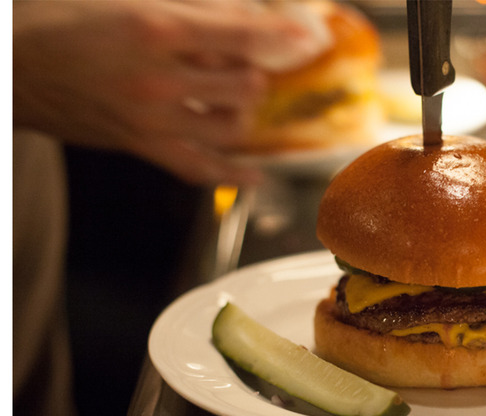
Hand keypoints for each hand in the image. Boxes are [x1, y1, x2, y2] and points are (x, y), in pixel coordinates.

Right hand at [13, 0, 330, 184]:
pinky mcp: (141, 146)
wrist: (11, 65)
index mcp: (155, 27)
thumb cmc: (58, 22)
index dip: (280, 35)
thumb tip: (237, 14)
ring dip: (244, 112)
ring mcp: (152, 119)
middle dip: (256, 72)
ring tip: (240, 99)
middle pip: (245, 84)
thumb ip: (188, 7)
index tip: (303, 37)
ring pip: (230, 127)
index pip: (241, 34)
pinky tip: (254, 174)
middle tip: (252, 64)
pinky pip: (199, 170)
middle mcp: (160, 78)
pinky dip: (232, 175)